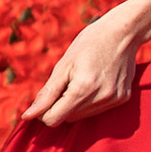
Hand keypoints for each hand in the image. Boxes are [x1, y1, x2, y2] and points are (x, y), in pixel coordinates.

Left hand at [25, 13, 142, 127]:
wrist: (123, 32)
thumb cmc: (89, 43)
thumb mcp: (64, 65)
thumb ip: (47, 94)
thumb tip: (27, 116)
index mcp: (82, 89)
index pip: (53, 119)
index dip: (44, 111)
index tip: (46, 97)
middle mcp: (100, 98)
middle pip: (68, 119)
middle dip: (61, 106)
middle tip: (67, 82)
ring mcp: (114, 100)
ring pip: (83, 117)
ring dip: (76, 105)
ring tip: (83, 80)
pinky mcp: (123, 99)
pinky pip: (98, 110)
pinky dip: (92, 101)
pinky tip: (97, 82)